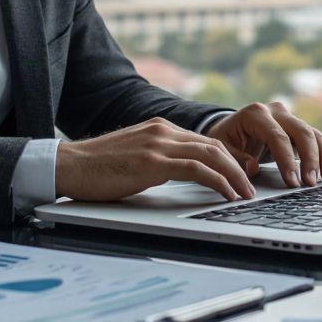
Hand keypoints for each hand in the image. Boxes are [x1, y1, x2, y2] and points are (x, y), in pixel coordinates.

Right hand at [55, 117, 255, 201]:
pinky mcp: (152, 162)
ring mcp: (158, 144)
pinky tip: (227, 194)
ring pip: (211, 154)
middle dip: (238, 166)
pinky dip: (218, 181)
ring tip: (246, 193)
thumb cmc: (97, 167)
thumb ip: (157, 158)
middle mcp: (162, 130)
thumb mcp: (134, 156)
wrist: (69, 165)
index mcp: (159, 128)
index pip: (204, 141)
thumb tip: (178, 173)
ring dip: (234, 175)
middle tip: (252, 184)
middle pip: (213, 145)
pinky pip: (196, 169)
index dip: (228, 158)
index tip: (242, 173)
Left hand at [205, 102, 321, 187]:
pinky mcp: (296, 128)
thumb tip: (251, 168)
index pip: (277, 136)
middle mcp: (275, 111)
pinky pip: (315, 139)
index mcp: (255, 114)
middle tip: (310, 183)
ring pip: (313, 134)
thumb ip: (234, 158)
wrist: (230, 128)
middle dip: (309, 159)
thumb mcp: (222, 148)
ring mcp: (288, 118)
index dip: (287, 160)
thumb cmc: (226, 139)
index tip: (292, 182)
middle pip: (301, 131)